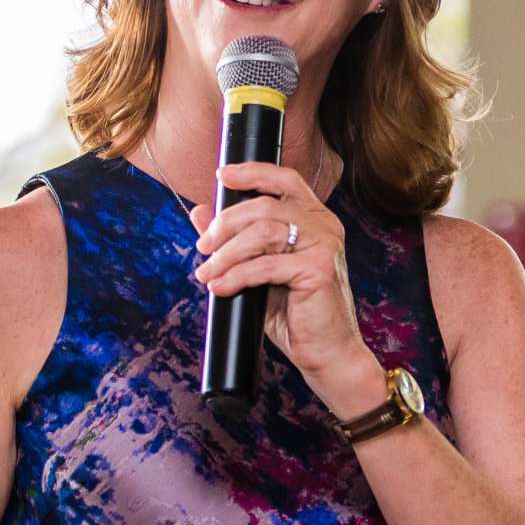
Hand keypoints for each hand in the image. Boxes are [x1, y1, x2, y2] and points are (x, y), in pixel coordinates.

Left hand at [189, 161, 379, 405]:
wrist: (325, 351)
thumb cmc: (294, 311)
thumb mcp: (259, 269)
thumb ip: (234, 239)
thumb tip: (199, 211)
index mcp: (314, 218)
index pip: (284, 180)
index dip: (252, 173)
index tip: (221, 175)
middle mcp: (324, 225)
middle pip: (264, 206)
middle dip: (225, 224)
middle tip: (204, 248)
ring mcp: (324, 245)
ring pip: (262, 232)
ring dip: (226, 253)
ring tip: (207, 272)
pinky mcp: (318, 269)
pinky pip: (265, 265)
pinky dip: (236, 276)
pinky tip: (221, 288)